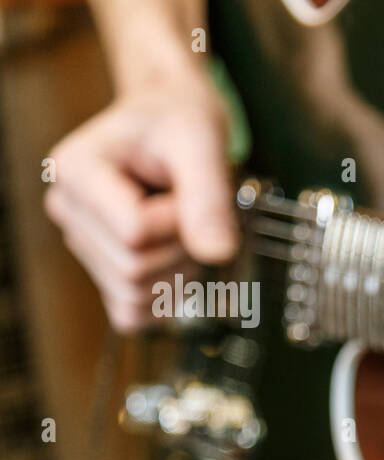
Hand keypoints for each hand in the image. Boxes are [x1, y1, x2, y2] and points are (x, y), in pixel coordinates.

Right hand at [44, 81, 237, 331]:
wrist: (172, 124)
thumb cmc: (179, 123)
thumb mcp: (200, 142)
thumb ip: (208, 197)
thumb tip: (217, 254)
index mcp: (75, 170)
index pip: (133, 232)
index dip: (179, 220)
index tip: (188, 188)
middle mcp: (68, 211)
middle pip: (135, 269)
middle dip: (184, 246)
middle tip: (192, 207)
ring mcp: (83, 247)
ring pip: (136, 295)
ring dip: (181, 269)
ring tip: (184, 226)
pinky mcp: (103, 275)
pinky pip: (133, 315)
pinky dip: (167, 296)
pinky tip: (177, 258)